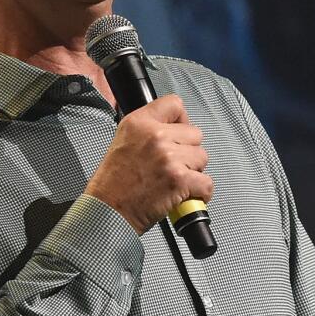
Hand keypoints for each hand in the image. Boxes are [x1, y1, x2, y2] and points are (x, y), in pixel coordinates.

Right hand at [84, 94, 212, 234]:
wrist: (107, 211)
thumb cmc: (113, 183)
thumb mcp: (123, 140)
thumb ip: (148, 129)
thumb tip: (174, 127)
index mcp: (139, 122)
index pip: (175, 104)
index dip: (181, 120)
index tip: (178, 133)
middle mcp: (154, 136)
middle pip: (195, 134)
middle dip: (188, 151)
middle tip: (171, 165)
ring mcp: (168, 158)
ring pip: (202, 157)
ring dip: (193, 171)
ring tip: (173, 180)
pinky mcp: (179, 180)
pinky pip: (206, 182)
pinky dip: (200, 192)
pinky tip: (186, 194)